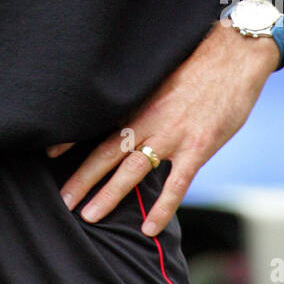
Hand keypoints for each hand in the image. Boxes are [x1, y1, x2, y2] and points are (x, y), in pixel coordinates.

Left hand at [46, 18, 279, 236]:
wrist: (234, 55)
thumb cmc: (199, 62)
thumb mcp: (162, 75)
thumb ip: (145, 97)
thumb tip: (130, 108)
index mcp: (139, 101)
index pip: (98, 125)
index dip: (73, 141)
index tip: (49, 155)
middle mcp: (149, 119)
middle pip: (107, 153)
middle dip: (82, 179)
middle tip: (63, 201)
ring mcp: (173, 135)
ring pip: (132, 171)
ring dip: (109, 195)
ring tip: (90, 216)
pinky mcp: (198, 147)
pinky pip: (176, 184)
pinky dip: (161, 208)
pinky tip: (148, 228)